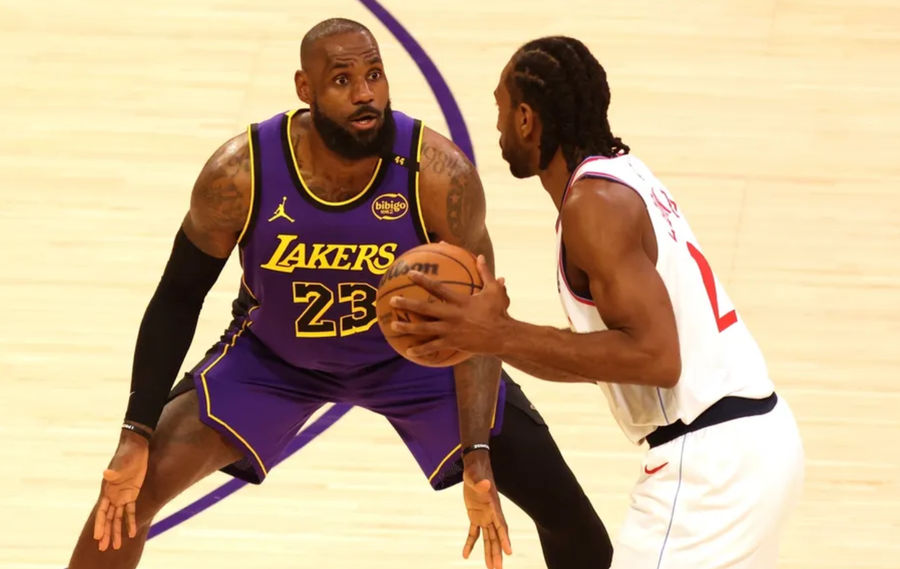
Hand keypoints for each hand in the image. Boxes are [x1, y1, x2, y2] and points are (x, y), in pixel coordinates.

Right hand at [93, 427, 149, 550]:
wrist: (136, 447)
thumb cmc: (127, 454)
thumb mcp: (122, 462)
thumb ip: (116, 471)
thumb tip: (106, 473)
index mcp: (107, 490)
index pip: (102, 511)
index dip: (100, 524)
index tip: (97, 537)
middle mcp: (113, 496)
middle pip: (108, 518)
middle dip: (106, 533)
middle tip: (104, 548)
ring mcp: (122, 496)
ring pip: (118, 518)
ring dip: (117, 531)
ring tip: (116, 546)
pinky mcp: (132, 494)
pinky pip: (131, 511)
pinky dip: (131, 521)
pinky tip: (131, 533)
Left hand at [390, 254, 510, 356]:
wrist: (503, 336)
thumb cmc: (499, 312)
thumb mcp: (494, 290)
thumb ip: (485, 273)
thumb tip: (482, 256)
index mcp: (460, 301)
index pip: (437, 288)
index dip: (423, 280)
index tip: (409, 273)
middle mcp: (452, 315)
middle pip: (425, 309)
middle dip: (407, 304)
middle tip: (393, 301)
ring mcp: (451, 331)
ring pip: (425, 330)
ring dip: (408, 328)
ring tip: (393, 327)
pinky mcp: (452, 343)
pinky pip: (433, 347)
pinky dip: (421, 349)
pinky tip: (409, 352)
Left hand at [461, 453, 511, 568]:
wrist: (475, 466)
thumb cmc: (476, 470)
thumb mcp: (475, 475)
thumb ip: (479, 481)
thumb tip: (485, 483)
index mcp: (493, 506)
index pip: (501, 525)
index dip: (504, 539)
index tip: (509, 552)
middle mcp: (491, 514)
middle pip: (496, 537)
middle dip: (497, 553)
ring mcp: (484, 516)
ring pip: (488, 538)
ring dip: (489, 553)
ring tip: (491, 568)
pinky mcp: (475, 516)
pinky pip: (473, 533)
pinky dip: (470, 544)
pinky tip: (466, 555)